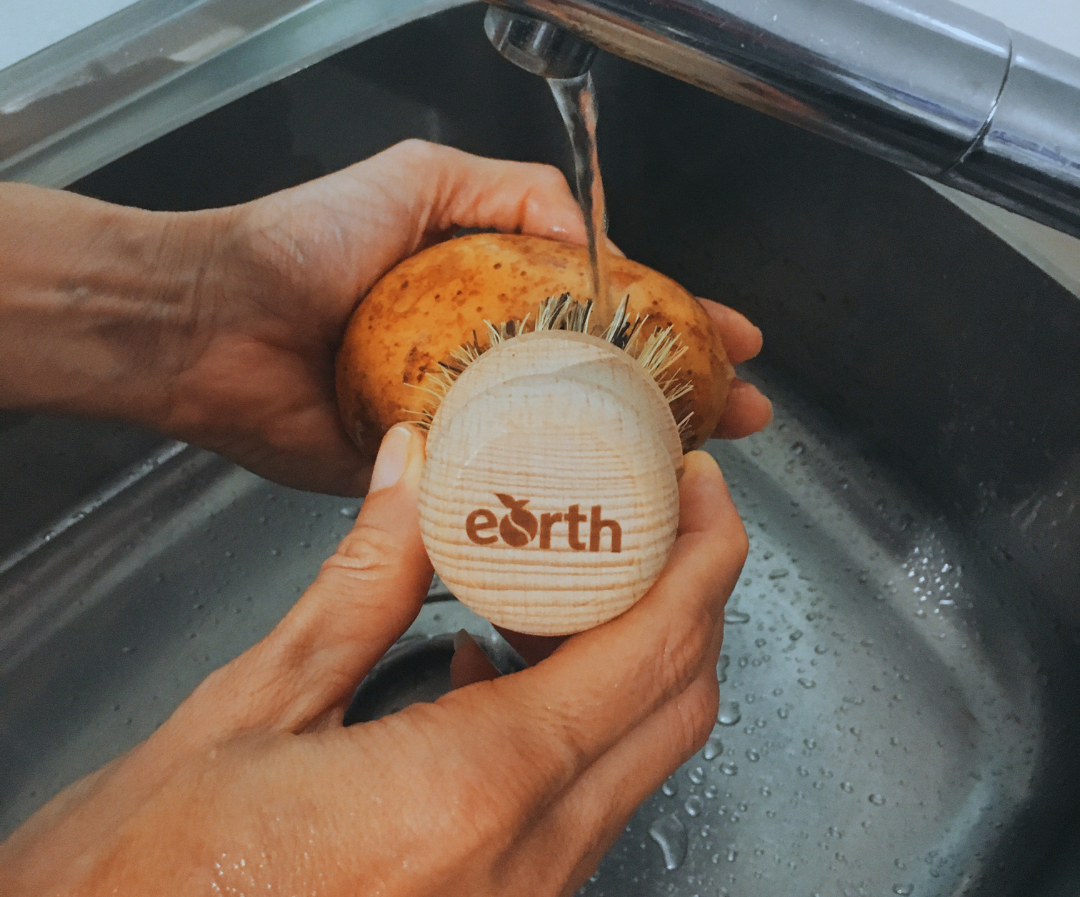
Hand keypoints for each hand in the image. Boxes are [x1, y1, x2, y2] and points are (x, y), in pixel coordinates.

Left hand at [0, 141, 769, 494]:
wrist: (216, 322)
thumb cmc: (302, 244)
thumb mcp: (418, 178)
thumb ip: (509, 190)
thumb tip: (589, 231)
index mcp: (492, 286)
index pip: (605, 301)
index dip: (676, 313)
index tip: (732, 333)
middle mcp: (487, 353)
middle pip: (606, 376)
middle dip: (684, 389)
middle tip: (742, 408)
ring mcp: (462, 417)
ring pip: (568, 438)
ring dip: (640, 449)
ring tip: (703, 457)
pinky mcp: (427, 472)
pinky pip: (501, 487)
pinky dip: (553, 497)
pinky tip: (613, 508)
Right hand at [0, 424, 748, 895]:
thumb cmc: (136, 886)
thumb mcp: (246, 713)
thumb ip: (358, 584)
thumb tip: (415, 470)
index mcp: (469, 790)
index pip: (652, 652)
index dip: (703, 554)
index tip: (703, 486)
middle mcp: (523, 864)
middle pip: (676, 706)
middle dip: (693, 593)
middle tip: (665, 509)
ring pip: (638, 758)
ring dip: (639, 653)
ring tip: (580, 571)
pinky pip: (579, 806)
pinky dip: (578, 718)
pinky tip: (497, 668)